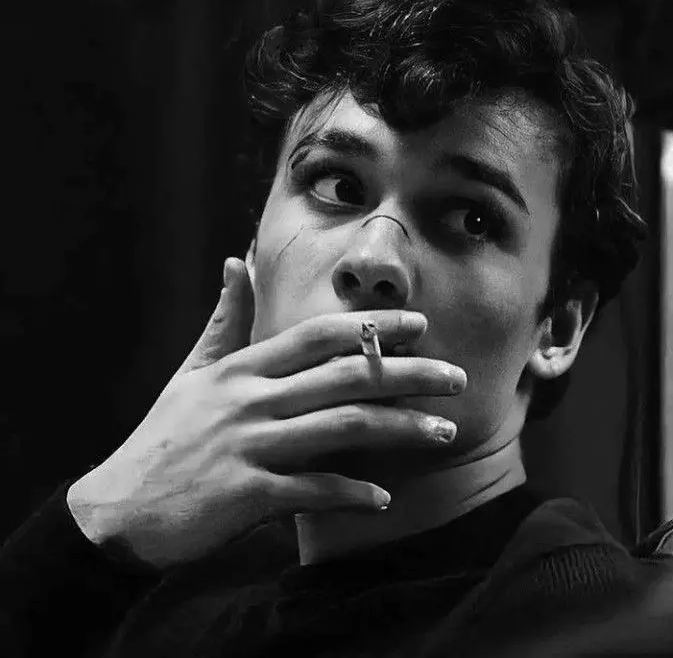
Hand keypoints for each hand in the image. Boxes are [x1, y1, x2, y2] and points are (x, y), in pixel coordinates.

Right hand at [67, 258, 466, 567]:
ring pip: (339, 429)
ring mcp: (248, 447)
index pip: (317, 337)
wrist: (118, 509)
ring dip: (399, 430)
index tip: (419, 326)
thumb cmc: (164, 437)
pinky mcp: (245, 496)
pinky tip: (383, 498)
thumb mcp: (192, 372)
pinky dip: (351, 494)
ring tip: (444, 432)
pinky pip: (311, 492)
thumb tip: (235, 260)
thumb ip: (225, 319)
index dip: (371, 328)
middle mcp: (250, 401)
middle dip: (406, 374)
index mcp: (242, 370)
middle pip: (344, 378)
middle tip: (458, 377)